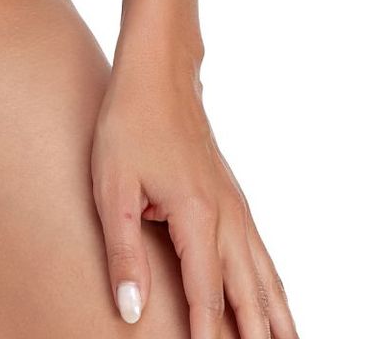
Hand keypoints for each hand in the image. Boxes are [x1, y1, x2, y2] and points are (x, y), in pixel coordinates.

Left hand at [92, 41, 297, 337]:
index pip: (207, 300)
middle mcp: (227, 219)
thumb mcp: (111, 187)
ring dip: (277, 322)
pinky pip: (263, 259)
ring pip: (266, 281)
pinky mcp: (235, 203)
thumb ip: (122, 253)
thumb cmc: (129, 124)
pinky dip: (274, 293)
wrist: (159, 74)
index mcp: (197, 217)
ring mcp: (236, 210)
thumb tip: (130, 311)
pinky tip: (276, 310)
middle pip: (248, 298)